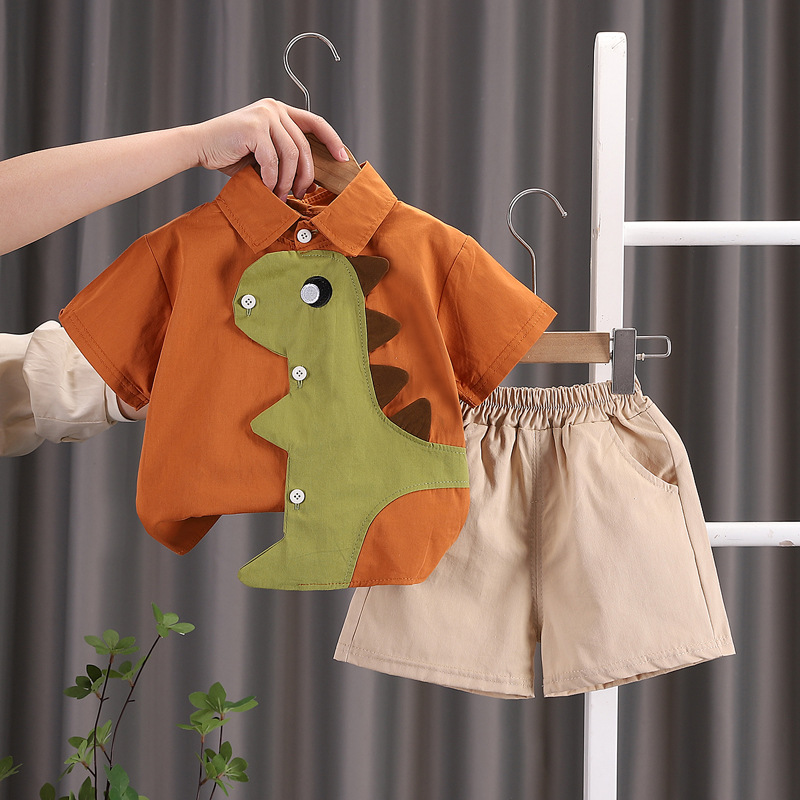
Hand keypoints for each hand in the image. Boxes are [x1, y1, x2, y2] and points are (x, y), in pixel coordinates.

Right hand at [190, 98, 349, 199]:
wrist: (200, 147)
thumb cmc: (233, 154)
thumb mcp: (266, 153)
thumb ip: (286, 156)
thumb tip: (313, 179)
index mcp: (280, 112)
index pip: (316, 123)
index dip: (333, 140)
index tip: (343, 159)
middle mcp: (274, 109)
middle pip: (305, 146)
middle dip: (306, 175)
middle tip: (300, 193)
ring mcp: (264, 116)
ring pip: (291, 155)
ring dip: (287, 180)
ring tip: (280, 194)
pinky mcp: (253, 127)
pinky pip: (272, 160)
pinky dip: (270, 178)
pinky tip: (265, 186)